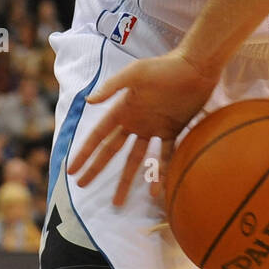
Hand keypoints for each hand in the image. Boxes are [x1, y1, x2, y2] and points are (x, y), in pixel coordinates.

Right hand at [67, 49, 219, 205]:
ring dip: (127, 180)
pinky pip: (164, 156)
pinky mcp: (173, 131)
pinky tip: (155, 192)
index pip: (98, 135)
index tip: (71, 169)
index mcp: (123, 109)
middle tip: (82, 186)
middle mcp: (135, 121)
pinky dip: (160, 173)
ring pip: (136, 160)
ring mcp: (153, 128)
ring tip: (118, 201)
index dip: (85, 152)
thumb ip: (112, 86)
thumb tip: (88, 101)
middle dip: (97, 168)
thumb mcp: (135, 73)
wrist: (196, 67)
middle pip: (112, 150)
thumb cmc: (165, 67)